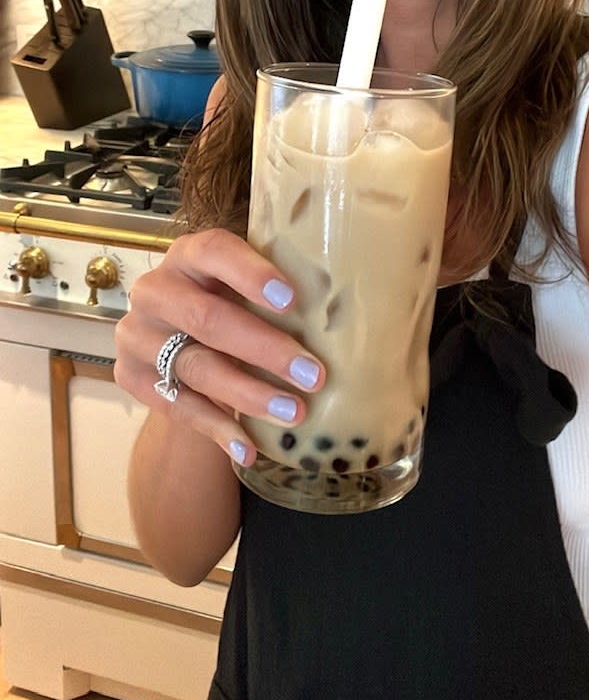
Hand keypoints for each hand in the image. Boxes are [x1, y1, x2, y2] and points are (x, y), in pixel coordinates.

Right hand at [113, 228, 325, 465]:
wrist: (176, 341)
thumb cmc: (230, 305)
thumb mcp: (245, 289)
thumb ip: (277, 294)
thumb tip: (347, 317)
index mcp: (190, 254)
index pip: (215, 252)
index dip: (252, 274)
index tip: (292, 299)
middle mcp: (156, 289)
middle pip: (208, 318)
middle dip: (265, 349)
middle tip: (313, 375)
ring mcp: (137, 333)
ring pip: (195, 366)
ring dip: (248, 394)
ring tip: (294, 412)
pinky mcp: (130, 375)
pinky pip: (176, 405)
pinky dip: (216, 428)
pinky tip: (248, 448)